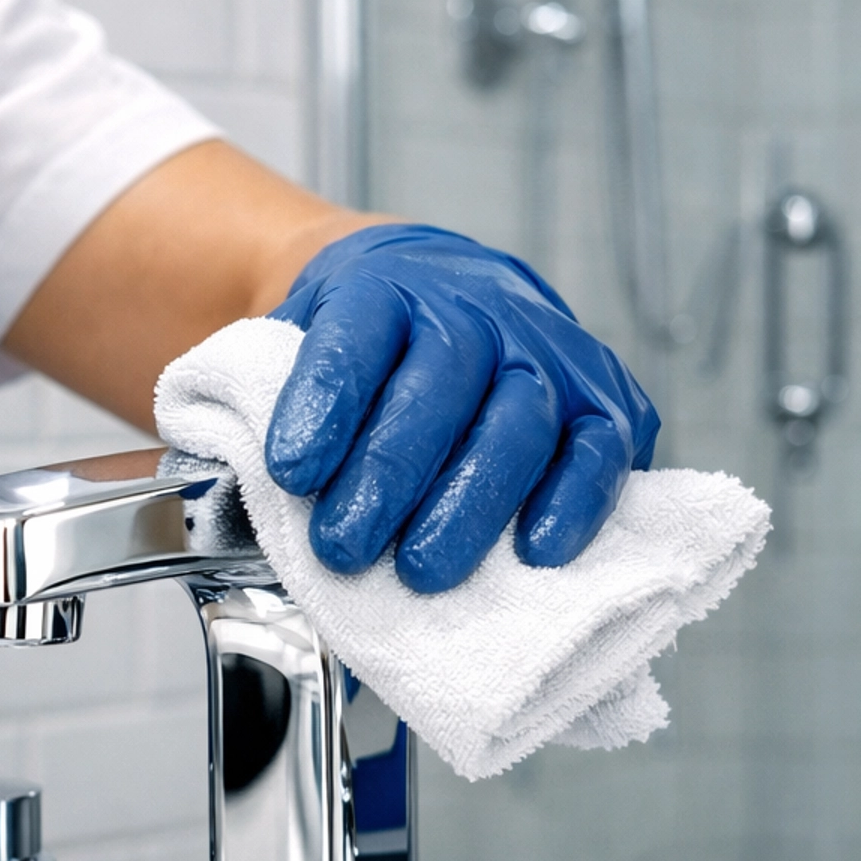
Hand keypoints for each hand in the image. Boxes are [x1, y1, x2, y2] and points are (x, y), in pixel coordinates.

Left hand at [265, 224, 658, 592]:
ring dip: (471, 505)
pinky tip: (537, 548)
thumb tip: (253, 487)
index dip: (326, 403)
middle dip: (389, 475)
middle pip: (439, 388)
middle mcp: (478, 311)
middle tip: (344, 546)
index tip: (291, 471)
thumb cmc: (372, 347)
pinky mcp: (606, 400)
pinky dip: (575, 501)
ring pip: (518, 424)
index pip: (357, 337)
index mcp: (388, 290)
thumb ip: (281, 403)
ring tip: (422, 569)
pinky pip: (600, 449)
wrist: (447, 291)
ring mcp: (549, 354)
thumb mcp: (303, 343)